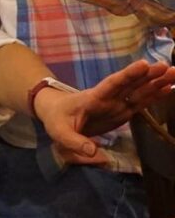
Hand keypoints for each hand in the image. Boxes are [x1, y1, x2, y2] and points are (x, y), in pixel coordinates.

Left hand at [35, 59, 174, 162]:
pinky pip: (141, 101)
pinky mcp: (122, 111)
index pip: (112, 85)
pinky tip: (169, 88)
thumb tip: (93, 153)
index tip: (144, 64)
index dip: (128, 75)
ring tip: (174, 72)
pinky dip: (155, 94)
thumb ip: (75, 142)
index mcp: (94, 98)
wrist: (56, 113)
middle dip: (149, 76)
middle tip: (169, 66)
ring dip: (157, 82)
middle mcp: (108, 98)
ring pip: (139, 90)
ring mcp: (117, 104)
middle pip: (131, 85)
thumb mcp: (60, 133)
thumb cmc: (57, 120)